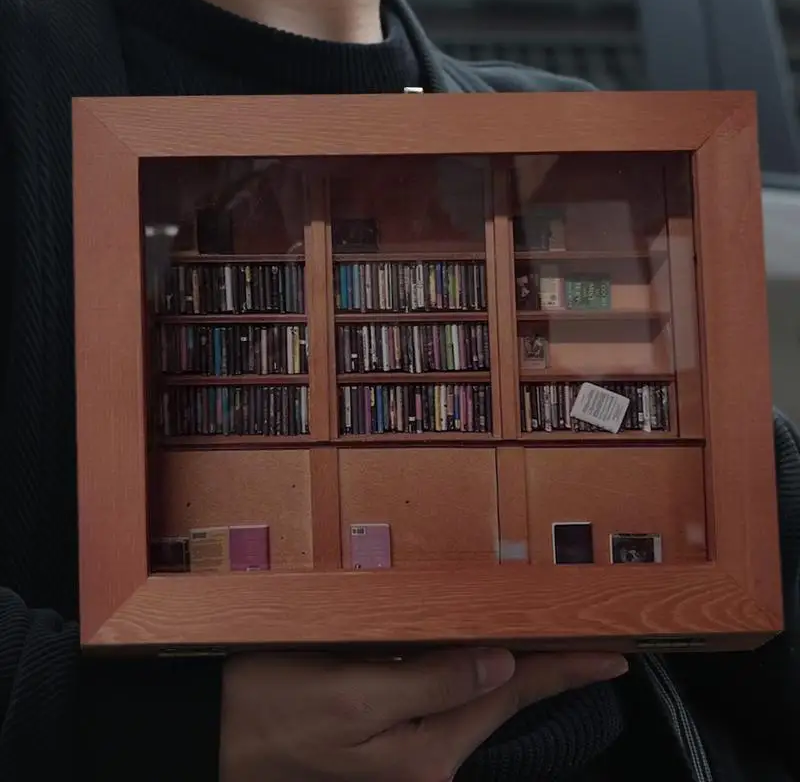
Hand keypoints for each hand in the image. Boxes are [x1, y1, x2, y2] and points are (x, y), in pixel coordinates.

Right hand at [219, 648, 628, 781]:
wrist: (214, 730)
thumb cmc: (271, 709)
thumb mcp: (348, 696)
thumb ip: (429, 682)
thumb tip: (500, 664)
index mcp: (425, 749)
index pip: (513, 695)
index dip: (566, 670)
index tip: (615, 654)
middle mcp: (426, 754)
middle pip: (504, 697)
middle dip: (549, 667)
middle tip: (593, 638)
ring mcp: (407, 747)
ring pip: (478, 695)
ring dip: (516, 666)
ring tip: (555, 642)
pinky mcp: (386, 733)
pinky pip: (446, 695)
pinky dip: (474, 669)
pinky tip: (487, 654)